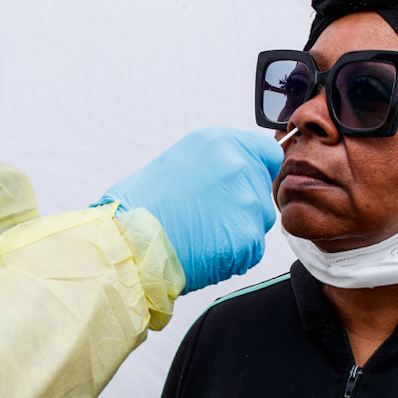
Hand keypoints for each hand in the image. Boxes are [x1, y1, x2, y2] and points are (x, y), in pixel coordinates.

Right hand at [94, 127, 282, 292]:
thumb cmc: (139, 207)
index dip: (256, 171)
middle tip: (207, 217)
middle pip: (261, 190)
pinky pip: (251, 250)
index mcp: (218, 142)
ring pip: (258, 221)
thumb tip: (226, 175)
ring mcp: (247, 202)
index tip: (241, 184)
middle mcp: (238, 166)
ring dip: (238, 230)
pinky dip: (233, 255)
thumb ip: (211, 164)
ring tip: (201, 236)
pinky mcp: (249, 238)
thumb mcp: (174, 163)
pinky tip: (204, 252)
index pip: (267, 153)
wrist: (130, 244)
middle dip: (241, 205)